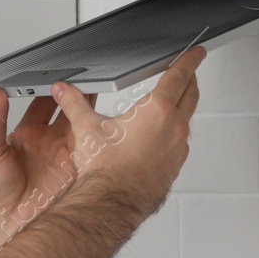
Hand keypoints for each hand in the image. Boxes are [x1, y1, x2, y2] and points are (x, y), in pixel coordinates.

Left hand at [0, 84, 98, 257]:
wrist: (8, 226)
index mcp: (27, 135)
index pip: (43, 103)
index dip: (48, 87)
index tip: (54, 75)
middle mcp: (48, 143)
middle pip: (67, 110)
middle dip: (75, 93)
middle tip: (80, 78)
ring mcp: (65, 156)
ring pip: (82, 125)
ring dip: (88, 110)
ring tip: (93, 92)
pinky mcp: (78, 170)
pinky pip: (91, 148)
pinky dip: (97, 135)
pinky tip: (99, 123)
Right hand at [49, 45, 204, 222]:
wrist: (110, 204)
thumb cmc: (105, 170)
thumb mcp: (87, 128)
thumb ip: (75, 104)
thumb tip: (62, 91)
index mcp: (157, 110)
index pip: (180, 75)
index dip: (189, 60)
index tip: (196, 53)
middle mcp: (174, 128)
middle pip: (191, 95)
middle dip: (190, 80)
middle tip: (188, 72)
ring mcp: (178, 149)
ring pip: (187, 121)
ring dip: (182, 109)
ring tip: (171, 105)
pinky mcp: (175, 167)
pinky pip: (180, 144)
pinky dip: (174, 134)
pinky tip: (159, 138)